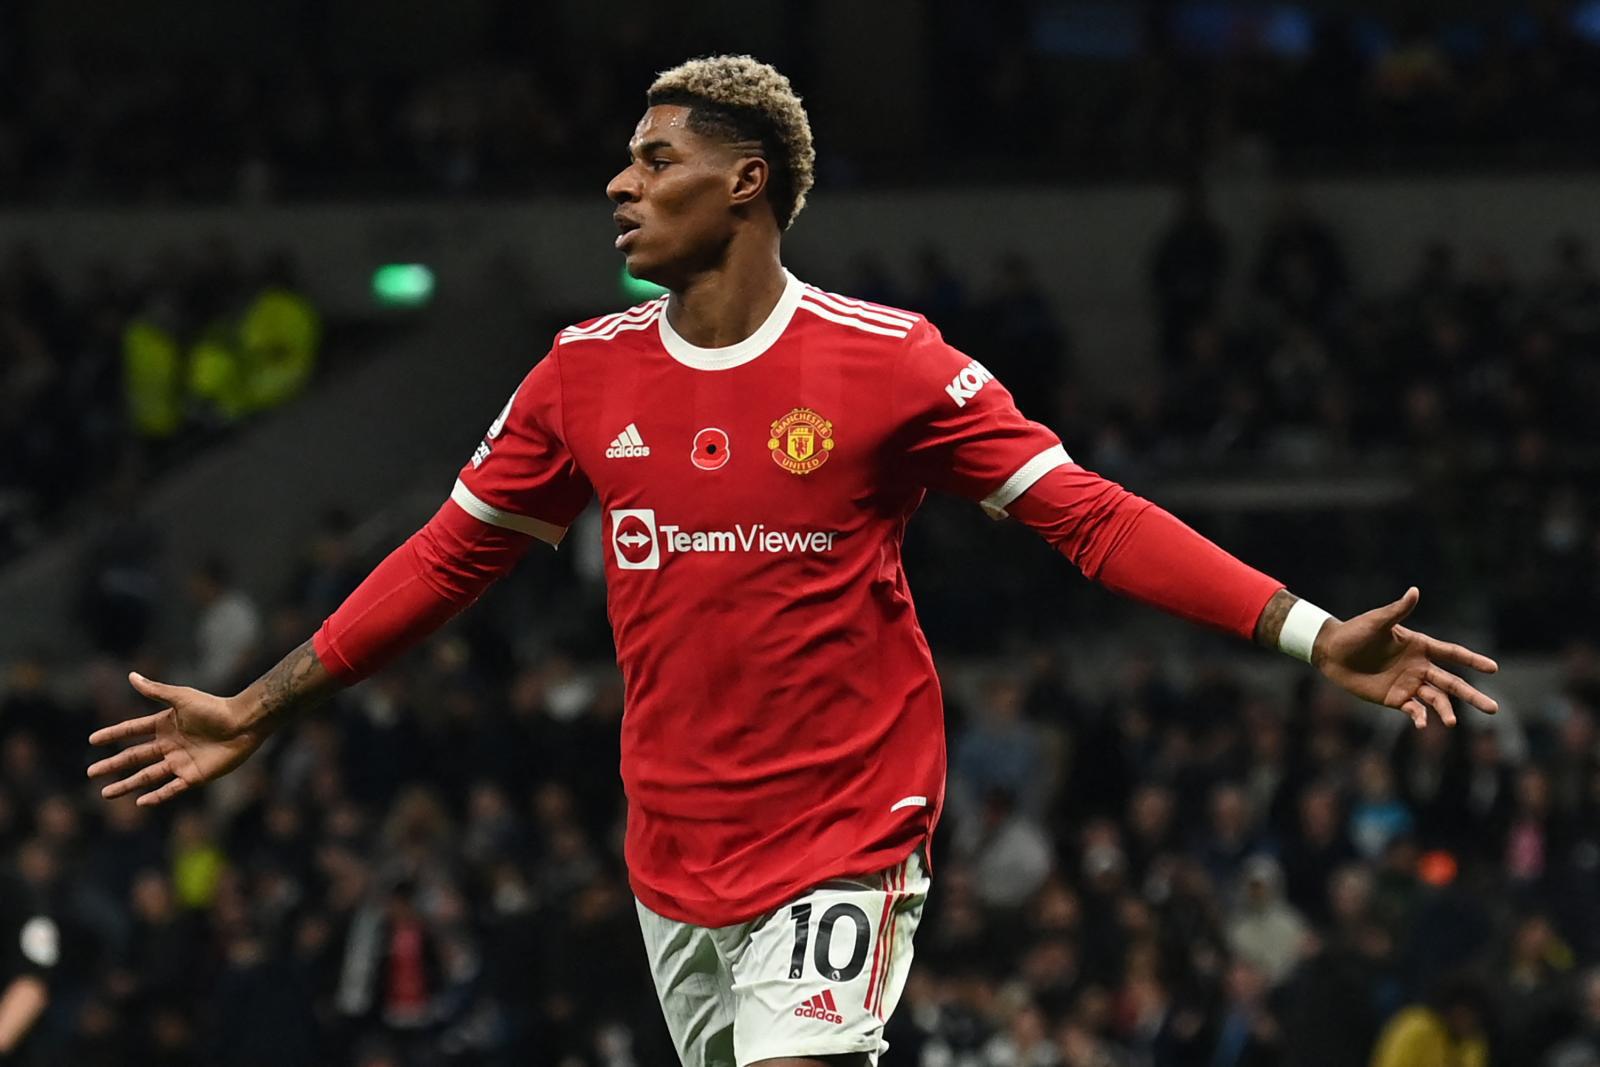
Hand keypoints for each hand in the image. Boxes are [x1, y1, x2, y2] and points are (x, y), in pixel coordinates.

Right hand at [87, 673, 269, 805]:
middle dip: (113, 765)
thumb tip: (131, 676)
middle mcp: (170, 745)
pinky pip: (171, 789)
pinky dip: (156, 796)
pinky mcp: (193, 776)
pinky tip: (139, 802)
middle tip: (91, 773)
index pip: (132, 731)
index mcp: (165, 725)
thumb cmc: (214, 708)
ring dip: (127, 785)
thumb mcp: (181, 698)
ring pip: (147, 776)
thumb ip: (156, 691)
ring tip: (105, 794)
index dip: (113, 734)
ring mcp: (180, 762)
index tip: (92, 740)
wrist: (243, 724)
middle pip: (135, 757)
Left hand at [1314, 587, 1497, 728]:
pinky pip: (1412, 709)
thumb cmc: (1354, 632)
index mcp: (1420, 646)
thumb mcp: (1377, 621)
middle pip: (1452, 683)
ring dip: (1445, 710)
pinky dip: (1419, 717)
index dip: (1473, 660)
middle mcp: (1419, 667)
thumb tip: (1414, 591)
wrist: (1331, 652)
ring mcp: (1408, 684)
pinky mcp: (1394, 698)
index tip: (1494, 669)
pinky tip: (1421, 724)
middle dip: (1472, 695)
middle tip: (1493, 709)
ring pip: (1436, 699)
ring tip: (1452, 722)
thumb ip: (1398, 610)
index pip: (1453, 653)